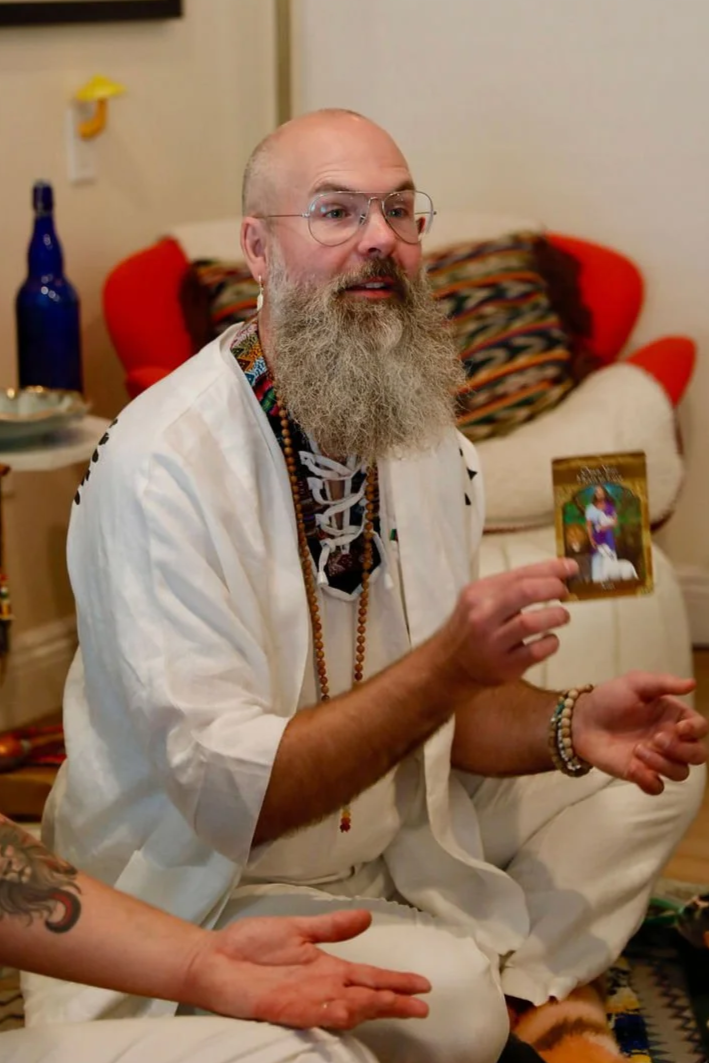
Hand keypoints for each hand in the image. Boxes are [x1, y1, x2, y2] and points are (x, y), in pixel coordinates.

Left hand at [183, 909, 429, 1029]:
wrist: (214, 959)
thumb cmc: (250, 945)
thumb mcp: (298, 928)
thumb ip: (332, 926)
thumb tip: (367, 917)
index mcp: (327, 967)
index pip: (369, 976)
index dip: (396, 981)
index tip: (423, 985)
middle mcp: (323, 986)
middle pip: (367, 995)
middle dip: (396, 1000)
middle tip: (424, 1007)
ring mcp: (307, 999)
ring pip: (351, 1006)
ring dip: (376, 1006)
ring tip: (403, 1006)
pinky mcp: (288, 1008)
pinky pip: (319, 1012)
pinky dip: (340, 1012)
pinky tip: (358, 1011)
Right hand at [438, 558, 577, 686]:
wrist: (450, 665)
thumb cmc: (473, 627)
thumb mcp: (481, 601)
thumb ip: (512, 587)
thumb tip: (556, 574)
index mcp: (478, 593)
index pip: (519, 574)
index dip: (550, 568)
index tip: (572, 567)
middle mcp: (482, 615)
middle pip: (524, 592)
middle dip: (553, 588)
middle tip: (566, 592)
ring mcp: (492, 642)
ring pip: (531, 622)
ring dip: (555, 616)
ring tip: (562, 616)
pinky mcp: (504, 667)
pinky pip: (536, 651)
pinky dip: (550, 642)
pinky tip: (550, 639)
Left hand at [573, 671, 706, 793]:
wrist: (581, 720)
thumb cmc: (610, 698)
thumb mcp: (635, 683)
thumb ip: (663, 683)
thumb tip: (692, 683)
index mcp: (674, 717)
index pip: (700, 728)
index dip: (696, 730)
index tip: (679, 728)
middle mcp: (671, 740)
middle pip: (697, 755)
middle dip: (683, 750)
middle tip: (656, 739)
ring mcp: (656, 759)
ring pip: (680, 773)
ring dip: (664, 764)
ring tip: (638, 750)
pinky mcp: (640, 774)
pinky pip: (657, 787)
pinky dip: (649, 781)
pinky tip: (633, 766)